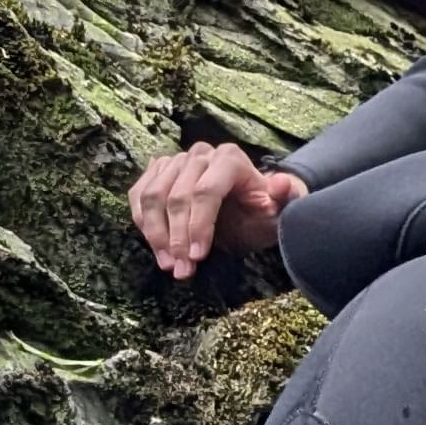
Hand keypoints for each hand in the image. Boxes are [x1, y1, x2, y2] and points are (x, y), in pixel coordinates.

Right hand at [130, 142, 306, 280]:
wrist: (248, 208)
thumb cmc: (264, 212)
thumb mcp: (280, 211)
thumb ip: (286, 198)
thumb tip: (282, 184)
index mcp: (230, 159)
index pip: (205, 192)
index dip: (197, 226)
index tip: (197, 256)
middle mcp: (200, 154)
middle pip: (176, 197)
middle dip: (176, 238)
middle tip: (182, 270)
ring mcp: (176, 161)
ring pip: (152, 196)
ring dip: (155, 235)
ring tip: (169, 265)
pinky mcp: (158, 172)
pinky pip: (139, 195)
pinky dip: (142, 223)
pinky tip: (157, 248)